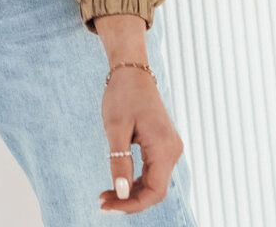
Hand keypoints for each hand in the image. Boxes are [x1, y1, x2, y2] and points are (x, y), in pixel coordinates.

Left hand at [98, 67, 183, 213]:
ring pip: (153, 182)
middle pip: (155, 190)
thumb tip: (121, 193)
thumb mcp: (115, 128)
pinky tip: (118, 182)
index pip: (154, 191)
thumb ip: (119, 161)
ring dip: (132, 192)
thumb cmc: (123, 94)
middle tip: (102, 201)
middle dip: (129, 200)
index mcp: (164, 148)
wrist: (132, 70)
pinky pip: (152, 170)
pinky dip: (136, 180)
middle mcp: (173, 151)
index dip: (132, 204)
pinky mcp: (163, 144)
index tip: (108, 206)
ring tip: (106, 194)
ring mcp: (169, 147)